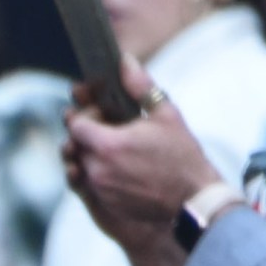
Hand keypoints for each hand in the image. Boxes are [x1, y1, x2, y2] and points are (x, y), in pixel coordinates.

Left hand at [61, 60, 217, 256]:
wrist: (191, 199)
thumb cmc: (181, 155)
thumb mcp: (165, 114)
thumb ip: (140, 86)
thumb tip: (124, 60)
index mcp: (108, 145)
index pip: (75, 124)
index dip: (85, 115)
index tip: (101, 113)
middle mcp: (97, 170)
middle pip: (74, 145)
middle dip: (86, 133)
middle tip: (107, 127)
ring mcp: (99, 190)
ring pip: (79, 166)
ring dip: (89, 154)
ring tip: (112, 147)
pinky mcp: (104, 205)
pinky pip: (87, 185)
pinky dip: (95, 173)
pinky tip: (117, 166)